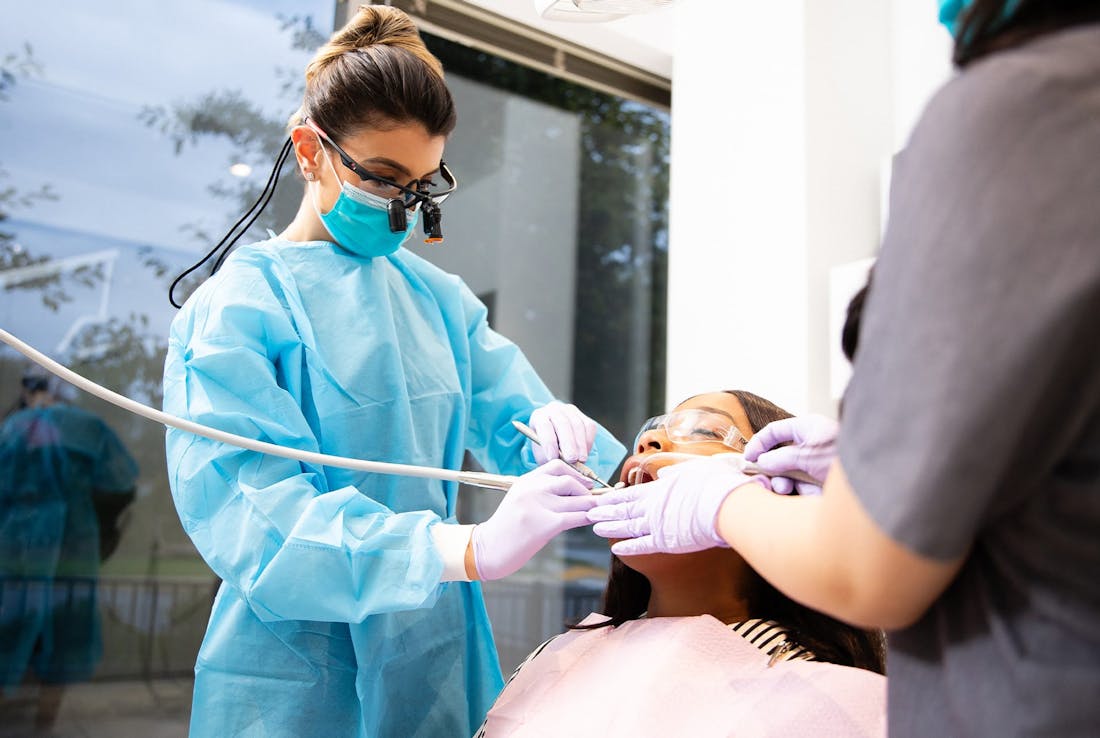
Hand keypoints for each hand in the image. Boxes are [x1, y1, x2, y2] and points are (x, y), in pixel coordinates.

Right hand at [471, 461, 595, 579]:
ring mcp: (539, 505)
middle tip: (594, 501)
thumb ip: (540, 491)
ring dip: (591, 506)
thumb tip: (571, 491)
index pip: (557, 465)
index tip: (585, 484)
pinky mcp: (546, 524)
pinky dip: (588, 518)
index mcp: (525, 480)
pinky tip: (592, 521)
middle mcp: (532, 488)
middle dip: (586, 491)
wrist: (488, 549)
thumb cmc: (506, 528)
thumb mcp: (519, 499)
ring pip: (577, 500)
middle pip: (570, 481)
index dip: (576, 473)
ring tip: (597, 512)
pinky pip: (576, 517)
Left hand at [527, 401, 597, 463]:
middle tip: (571, 460)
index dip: (548, 442)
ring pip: (577, 425)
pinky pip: (589, 426)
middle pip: (563, 424)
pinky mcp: (583, 416)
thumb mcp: (542, 453)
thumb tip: (559, 465)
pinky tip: (585, 453)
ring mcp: (570, 411)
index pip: (544, 426)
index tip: (552, 458)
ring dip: (580, 444)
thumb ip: (549, 458)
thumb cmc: (546, 448)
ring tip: (580, 460)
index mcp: (539, 417)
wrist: (555, 439)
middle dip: (568, 444)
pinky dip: (588, 441)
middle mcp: (554, 409)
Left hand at [586, 455, 758, 555]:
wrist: (727, 504)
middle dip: (605, 510)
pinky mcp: (665, 541)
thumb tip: (663, 474)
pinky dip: (627, 547)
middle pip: (624, 508)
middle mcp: (654, 505)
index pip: (632, 493)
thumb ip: (676, 473)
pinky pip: (641, 545)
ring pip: (626, 525)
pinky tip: (615, 549)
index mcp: (661, 488)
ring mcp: (657, 523)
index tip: (602, 496)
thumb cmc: (716, 484)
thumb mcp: (694, 470)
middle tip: (589, 511)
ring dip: (610, 527)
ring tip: (594, 526)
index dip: (615, 496)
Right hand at [742, 415, 838, 495]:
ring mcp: (817, 465)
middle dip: (773, 471)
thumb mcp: (807, 455)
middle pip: (780, 457)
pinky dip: (804, 494)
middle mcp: (810, 445)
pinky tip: (811, 496)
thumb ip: (781, 458)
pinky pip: (805, 488)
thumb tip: (762, 463)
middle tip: (767, 482)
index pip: (774, 432)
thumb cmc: (845, 456)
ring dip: (786, 484)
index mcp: (806, 429)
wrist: (877, 478)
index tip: (748, 459)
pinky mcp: (824, 483)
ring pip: (791, 475)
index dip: (758, 444)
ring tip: (787, 490)